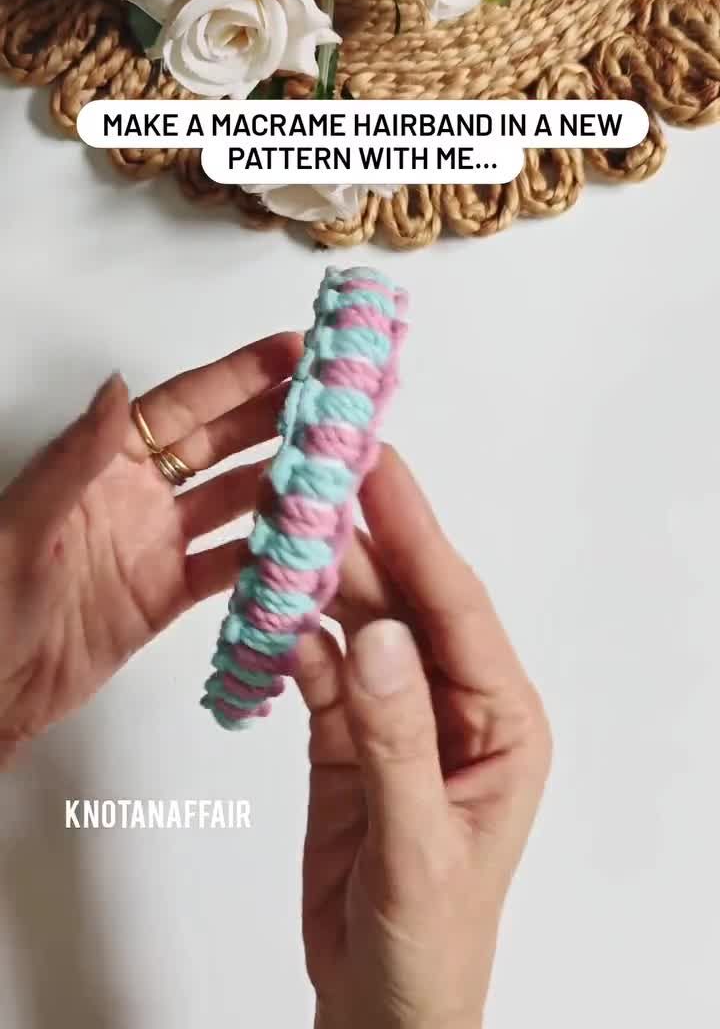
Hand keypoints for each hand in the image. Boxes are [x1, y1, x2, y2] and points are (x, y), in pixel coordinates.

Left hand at [0, 333, 300, 765]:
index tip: (292, 352)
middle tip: (338, 403)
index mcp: (101, 464)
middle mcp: (136, 495)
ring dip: (283, 486)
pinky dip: (268, 559)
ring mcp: (156, 544)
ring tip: (339, 470)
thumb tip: (118, 386)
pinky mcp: (167, 595)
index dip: (237, 377)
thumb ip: (76, 458)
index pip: (180, 407)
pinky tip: (306, 547)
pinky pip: (228, 568)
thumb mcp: (23, 525)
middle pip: (219, 446)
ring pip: (235, 503)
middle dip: (277, 420)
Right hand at [298, 448, 551, 1028]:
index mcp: (501, 719)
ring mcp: (397, 716)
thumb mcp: (419, 845)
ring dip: (320, 585)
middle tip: (315, 478)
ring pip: (358, 627)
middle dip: (361, 542)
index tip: (381, 467)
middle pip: (405, 602)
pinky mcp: (349, 737)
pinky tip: (272, 619)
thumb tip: (379, 635)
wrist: (381, 1004)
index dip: (418, 531)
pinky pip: (321, 673)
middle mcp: (453, 703)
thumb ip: (398, 737)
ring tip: (280, 531)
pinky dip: (294, 645)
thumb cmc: (430, 942)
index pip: (457, 607)